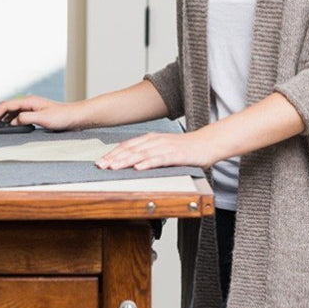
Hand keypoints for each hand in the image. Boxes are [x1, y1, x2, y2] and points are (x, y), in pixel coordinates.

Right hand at [0, 95, 85, 129]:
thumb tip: (13, 121)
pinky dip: (11, 120)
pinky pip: (19, 115)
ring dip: (3, 118)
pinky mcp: (36, 113)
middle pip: (7, 107)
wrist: (76, 116)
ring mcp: (32, 107)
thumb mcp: (43, 119)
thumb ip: (26, 118)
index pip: (6, 105)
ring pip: (12, 111)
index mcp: (29, 101)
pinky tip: (11, 127)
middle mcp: (29, 102)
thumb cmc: (64, 116)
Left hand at [96, 130, 214, 170]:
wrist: (209, 143)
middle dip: (114, 158)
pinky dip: (148, 163)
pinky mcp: (177, 155)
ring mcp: (166, 147)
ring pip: (142, 154)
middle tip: (100, 166)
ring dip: (126, 161)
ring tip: (113, 167)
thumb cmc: (187, 149)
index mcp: (151, 139)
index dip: (112, 154)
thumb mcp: (164, 148)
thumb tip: (133, 163)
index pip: (127, 146)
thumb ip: (149, 154)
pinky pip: (160, 159)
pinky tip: (138, 168)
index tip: (100, 162)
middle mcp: (156, 141)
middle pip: (131, 149)